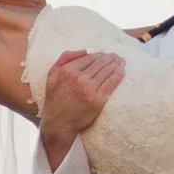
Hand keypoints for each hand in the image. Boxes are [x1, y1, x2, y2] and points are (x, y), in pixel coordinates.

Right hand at [38, 49, 123, 169]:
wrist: (59, 122)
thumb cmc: (55, 98)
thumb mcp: (52, 74)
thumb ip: (65, 58)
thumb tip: (85, 51)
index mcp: (68, 70)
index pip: (89, 58)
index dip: (99, 55)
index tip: (105, 54)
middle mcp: (79, 78)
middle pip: (100, 63)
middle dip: (110, 58)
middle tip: (117, 56)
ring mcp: (89, 90)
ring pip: (107, 72)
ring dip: (116, 64)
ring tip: (122, 61)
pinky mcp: (97, 101)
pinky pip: (111, 84)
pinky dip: (118, 75)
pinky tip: (122, 71)